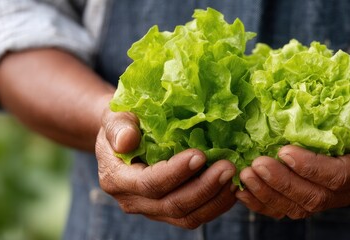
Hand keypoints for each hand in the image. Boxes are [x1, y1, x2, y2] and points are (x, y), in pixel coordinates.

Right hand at [95, 109, 237, 228]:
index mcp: (116, 178)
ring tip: (235, 177)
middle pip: (173, 205)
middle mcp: (133, 201)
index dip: (176, 172)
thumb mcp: (115, 116)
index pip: (149, 183)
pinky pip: (195, 216)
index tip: (201, 155)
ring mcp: (152, 210)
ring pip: (187, 217)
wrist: (125, 137)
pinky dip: (217, 204)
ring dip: (215, 199)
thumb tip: (126, 140)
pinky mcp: (169, 212)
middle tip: (229, 167)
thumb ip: (118, 127)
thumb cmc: (123, 121)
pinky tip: (233, 187)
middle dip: (204, 188)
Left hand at [236, 88, 349, 218]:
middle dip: (283, 183)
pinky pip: (288, 209)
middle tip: (257, 165)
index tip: (284, 151)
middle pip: (316, 197)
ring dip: (269, 194)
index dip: (311, 167)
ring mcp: (334, 198)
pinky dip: (264, 203)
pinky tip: (243, 191)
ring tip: (246, 175)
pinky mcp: (315, 198)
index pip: (339, 176)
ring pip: (300, 208)